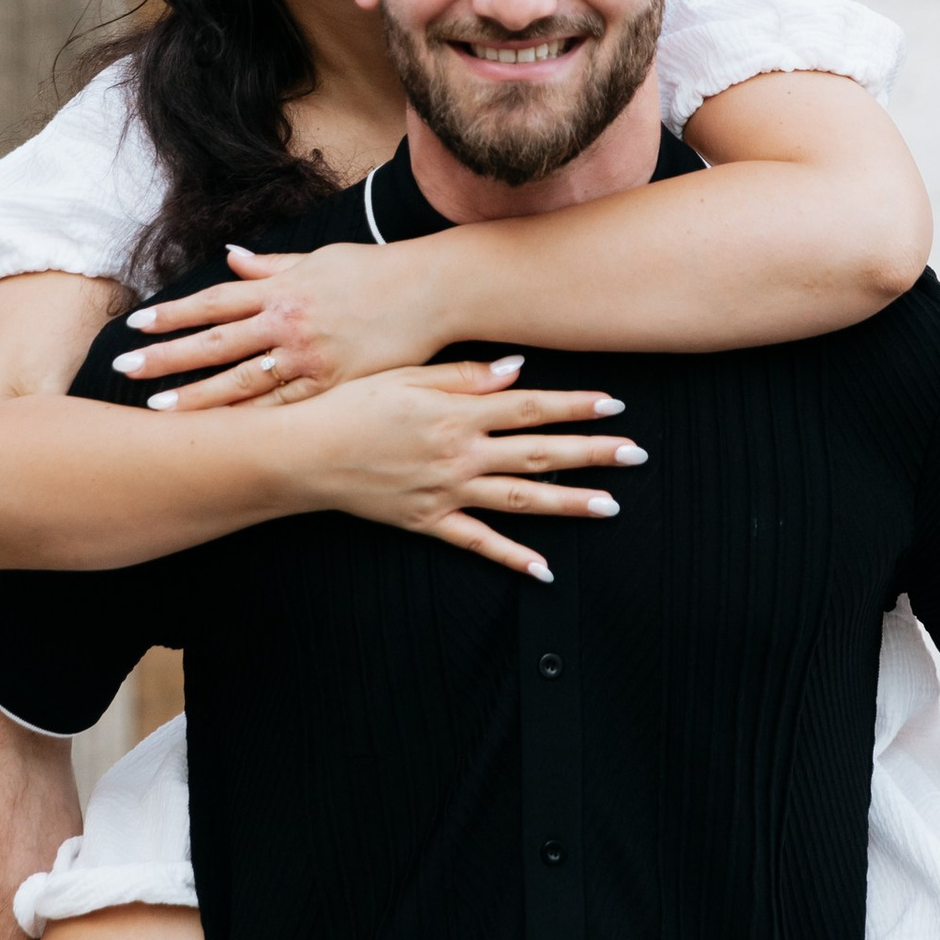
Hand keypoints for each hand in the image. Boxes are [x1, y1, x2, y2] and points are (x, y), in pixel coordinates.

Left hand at [109, 243, 443, 406]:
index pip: (214, 301)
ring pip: (241, 381)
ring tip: (158, 407)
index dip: (173, 314)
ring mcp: (309, 356)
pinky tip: (221, 432)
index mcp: (282, 289)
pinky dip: (249, 420)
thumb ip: (271, 265)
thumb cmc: (375, 272)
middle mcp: (288, 321)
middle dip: (168, 356)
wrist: (433, 290)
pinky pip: (283, 407)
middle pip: (216, 342)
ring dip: (197, 395)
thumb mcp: (319, 259)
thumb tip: (229, 258)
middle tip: (126, 367)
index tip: (137, 325)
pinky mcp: (333, 383)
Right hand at [279, 357, 644, 580]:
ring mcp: (447, 490)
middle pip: (538, 452)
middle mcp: (460, 452)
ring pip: (520, 499)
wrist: (304, 453)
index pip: (530, 406)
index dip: (575, 406)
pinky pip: (478, 543)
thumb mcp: (406, 377)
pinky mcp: (429, 521)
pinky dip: (513, 558)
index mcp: (457, 411)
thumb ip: (464, 375)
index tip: (615, 405)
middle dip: (592, 453)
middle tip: (636, 454)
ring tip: (611, 506)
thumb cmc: (350, 404)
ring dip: (569, 502)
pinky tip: (545, 569)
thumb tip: (517, 370)